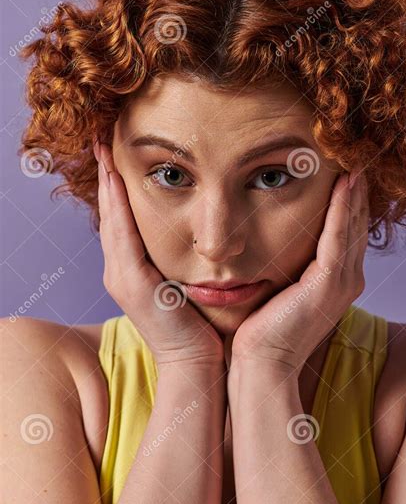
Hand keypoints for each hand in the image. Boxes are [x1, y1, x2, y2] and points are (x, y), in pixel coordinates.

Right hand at [94, 140, 223, 367]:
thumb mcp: (190, 285)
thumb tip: (204, 238)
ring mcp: (120, 276)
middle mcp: (119, 271)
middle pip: (111, 214)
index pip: (123, 220)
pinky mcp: (128, 281)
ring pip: (111, 218)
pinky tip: (117, 178)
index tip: (118, 155)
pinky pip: (121, 234)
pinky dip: (118, 205)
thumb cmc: (202, 325)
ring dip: (108, 183)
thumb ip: (187, 261)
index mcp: (133, 271)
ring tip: (104, 150)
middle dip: (107, 177)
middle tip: (103, 141)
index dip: (118, 188)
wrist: (197, 362)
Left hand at [231, 168, 368, 374]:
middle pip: (355, 225)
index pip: (347, 232)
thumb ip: (289, 268)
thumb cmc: (263, 332)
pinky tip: (344, 184)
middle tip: (354, 158)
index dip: (347, 202)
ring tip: (353, 162)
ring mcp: (342, 283)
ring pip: (352, 226)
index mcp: (337, 283)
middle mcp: (348, 280)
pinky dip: (342, 208)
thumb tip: (274, 245)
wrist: (262, 365)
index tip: (342, 173)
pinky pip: (339, 237)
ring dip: (353, 193)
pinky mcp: (329, 283)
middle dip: (355, 192)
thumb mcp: (281, 292)